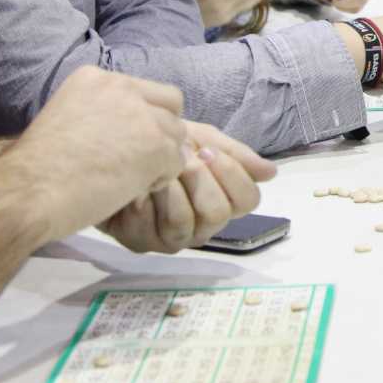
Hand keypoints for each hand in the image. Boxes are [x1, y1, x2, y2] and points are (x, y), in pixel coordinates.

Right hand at [3, 67, 189, 243]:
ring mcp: (141, 114)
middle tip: (139, 160)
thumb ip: (101, 114)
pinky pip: (176, 163)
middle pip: (170, 106)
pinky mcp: (154, 144)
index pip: (146, 90)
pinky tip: (131, 189)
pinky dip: (160, 180)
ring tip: (130, 178)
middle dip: (161, 133)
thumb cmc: (38, 168)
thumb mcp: (67, 119)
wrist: (28, 191)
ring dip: (161, 159)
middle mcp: (121, 87)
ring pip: (177, 134)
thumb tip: (132, 128)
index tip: (128, 142)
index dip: (146, 118)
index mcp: (96, 77)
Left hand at [99, 121, 277, 252]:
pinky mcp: (142, 242)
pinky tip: (138, 182)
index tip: (207, 151)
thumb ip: (235, 154)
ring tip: (158, 168)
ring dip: (171, 187)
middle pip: (219, 214)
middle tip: (181, 157)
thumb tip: (271, 173)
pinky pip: (154, 225)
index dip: (231, 174)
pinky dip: (147, 196)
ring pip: (187, 223)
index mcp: (222, 200)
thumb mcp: (201, 140)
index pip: (248, 200)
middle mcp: (202, 225)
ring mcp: (172, 237)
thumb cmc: (161, 145)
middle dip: (199, 179)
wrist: (111, 146)